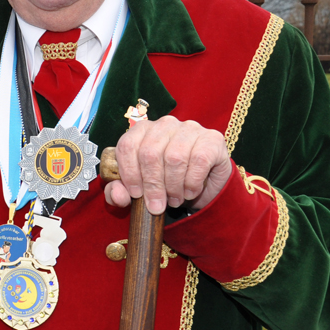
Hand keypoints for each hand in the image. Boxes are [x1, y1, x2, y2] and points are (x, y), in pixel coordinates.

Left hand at [103, 116, 231, 214]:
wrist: (200, 185)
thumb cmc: (164, 183)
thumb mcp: (139, 191)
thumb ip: (119, 192)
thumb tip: (117, 195)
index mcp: (141, 130)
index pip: (127, 146)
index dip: (129, 173)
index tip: (136, 195)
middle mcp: (164, 124)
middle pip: (150, 153)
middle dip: (152, 185)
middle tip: (156, 206)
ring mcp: (189, 128)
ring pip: (174, 157)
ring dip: (173, 186)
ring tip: (174, 199)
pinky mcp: (211, 138)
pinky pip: (198, 160)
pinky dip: (191, 182)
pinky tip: (189, 191)